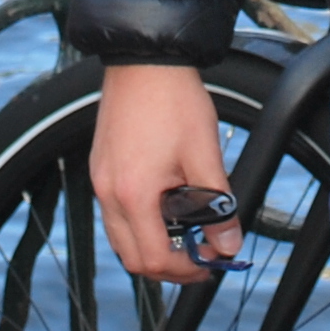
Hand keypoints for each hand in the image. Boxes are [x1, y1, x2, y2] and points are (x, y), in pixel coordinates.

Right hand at [90, 63, 241, 281]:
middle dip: (168, 266)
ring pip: (121, 238)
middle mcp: (108, 193)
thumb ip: (219, 207)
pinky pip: (115, 214)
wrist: (145, 60)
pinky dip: (140, 223)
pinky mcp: (100, 168)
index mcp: (133, 194)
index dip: (186, 270)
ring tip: (186, 233)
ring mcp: (100, 181)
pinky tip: (166, 208)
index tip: (210, 262)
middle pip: (132, 258)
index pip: (154, 258)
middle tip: (200, 257)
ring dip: (153, 245)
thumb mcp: (205, 155)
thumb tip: (229, 244)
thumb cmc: (173, 101)